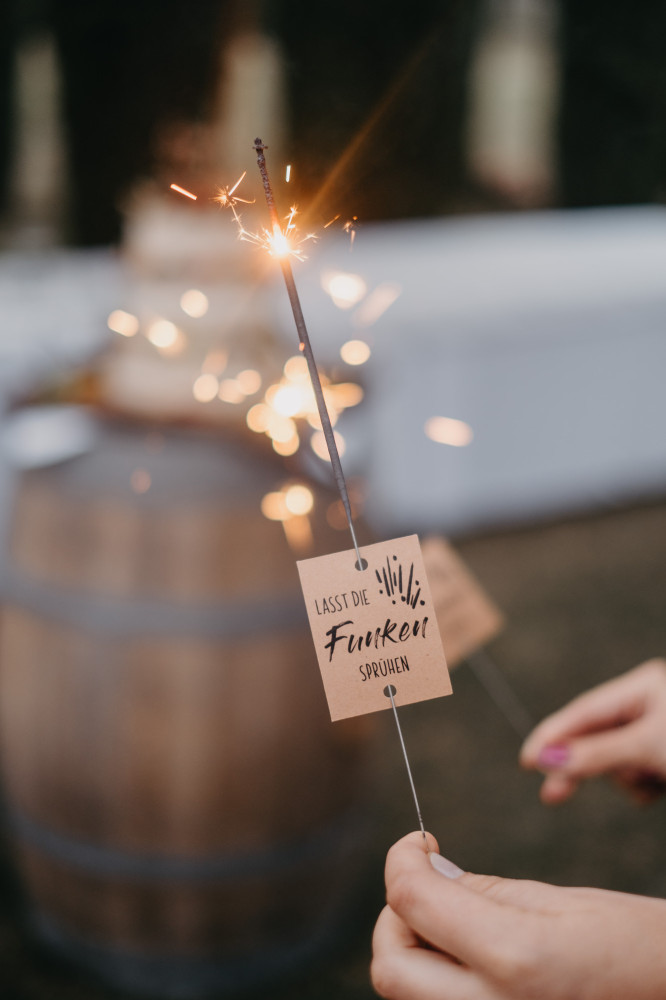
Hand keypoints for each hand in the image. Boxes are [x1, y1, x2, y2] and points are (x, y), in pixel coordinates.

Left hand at [372, 832, 665, 999]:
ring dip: (413, 949)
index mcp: (516, 959)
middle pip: (390, 968)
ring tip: (455, 919)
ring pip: (406, 995)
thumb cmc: (635, 947)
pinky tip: (471, 955)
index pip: (412, 902)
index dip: (401, 859)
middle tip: (428, 882)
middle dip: (395, 916)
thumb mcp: (560, 901)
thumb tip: (425, 872)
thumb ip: (481, 891)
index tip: (419, 842)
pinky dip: (434, 979)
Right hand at [520, 659, 665, 803]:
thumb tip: (549, 759)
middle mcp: (647, 707)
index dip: (553, 735)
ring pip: (615, 763)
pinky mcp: (661, 762)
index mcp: (644, 687)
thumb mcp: (646, 747)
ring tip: (659, 781)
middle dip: (579, 766)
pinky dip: (644, 788)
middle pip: (596, 738)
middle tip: (550, 795)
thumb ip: (598, 753)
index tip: (528, 760)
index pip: (585, 710)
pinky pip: (635, 779)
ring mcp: (654, 736)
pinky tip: (663, 786)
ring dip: (628, 779)